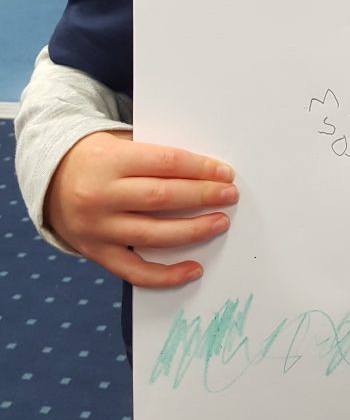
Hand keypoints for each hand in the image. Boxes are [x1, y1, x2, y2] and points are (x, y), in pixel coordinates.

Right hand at [44, 131, 238, 286]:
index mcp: (109, 161)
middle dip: (202, 196)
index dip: (199, 168)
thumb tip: (206, 172)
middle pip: (162, 197)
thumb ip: (154, 157)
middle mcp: (100, 195)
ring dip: (193, 231)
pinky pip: (134, 271)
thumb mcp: (119, 144)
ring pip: (152, 235)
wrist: (50, 179)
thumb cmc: (98, 158)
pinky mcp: (95, 253)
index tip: (225, 173)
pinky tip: (194, 268)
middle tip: (230, 196)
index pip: (165, 163)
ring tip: (220, 223)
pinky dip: (166, 275)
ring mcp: (96, 228)